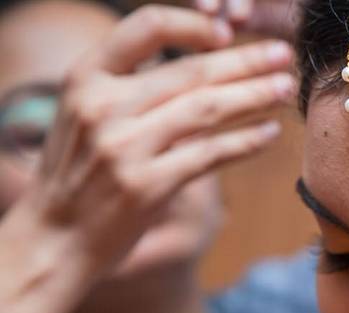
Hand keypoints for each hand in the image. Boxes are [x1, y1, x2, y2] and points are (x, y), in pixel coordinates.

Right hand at [17, 4, 294, 278]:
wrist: (52, 240)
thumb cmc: (79, 175)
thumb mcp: (87, 116)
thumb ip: (133, 89)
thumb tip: (205, 67)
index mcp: (86, 78)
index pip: (146, 27)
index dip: (194, 26)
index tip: (229, 33)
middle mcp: (103, 106)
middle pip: (191, 71)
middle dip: (246, 61)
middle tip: (283, 55)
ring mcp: (125, 148)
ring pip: (207, 109)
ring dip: (255, 96)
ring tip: (286, 89)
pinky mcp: (148, 187)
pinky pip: (211, 155)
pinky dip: (246, 142)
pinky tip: (271, 134)